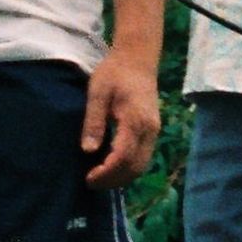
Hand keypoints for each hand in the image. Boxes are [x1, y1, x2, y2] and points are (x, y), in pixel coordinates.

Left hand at [80, 52, 163, 187]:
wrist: (137, 58)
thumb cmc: (114, 73)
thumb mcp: (97, 93)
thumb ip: (94, 122)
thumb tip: (88, 151)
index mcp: (136, 120)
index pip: (123, 157)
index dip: (106, 173)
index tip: (88, 178)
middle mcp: (150, 130)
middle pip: (135, 167)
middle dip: (113, 180)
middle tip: (90, 182)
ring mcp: (154, 131)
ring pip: (141, 165)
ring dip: (121, 177)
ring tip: (99, 177)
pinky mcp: (152, 131)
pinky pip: (143, 157)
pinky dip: (128, 168)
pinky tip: (111, 166)